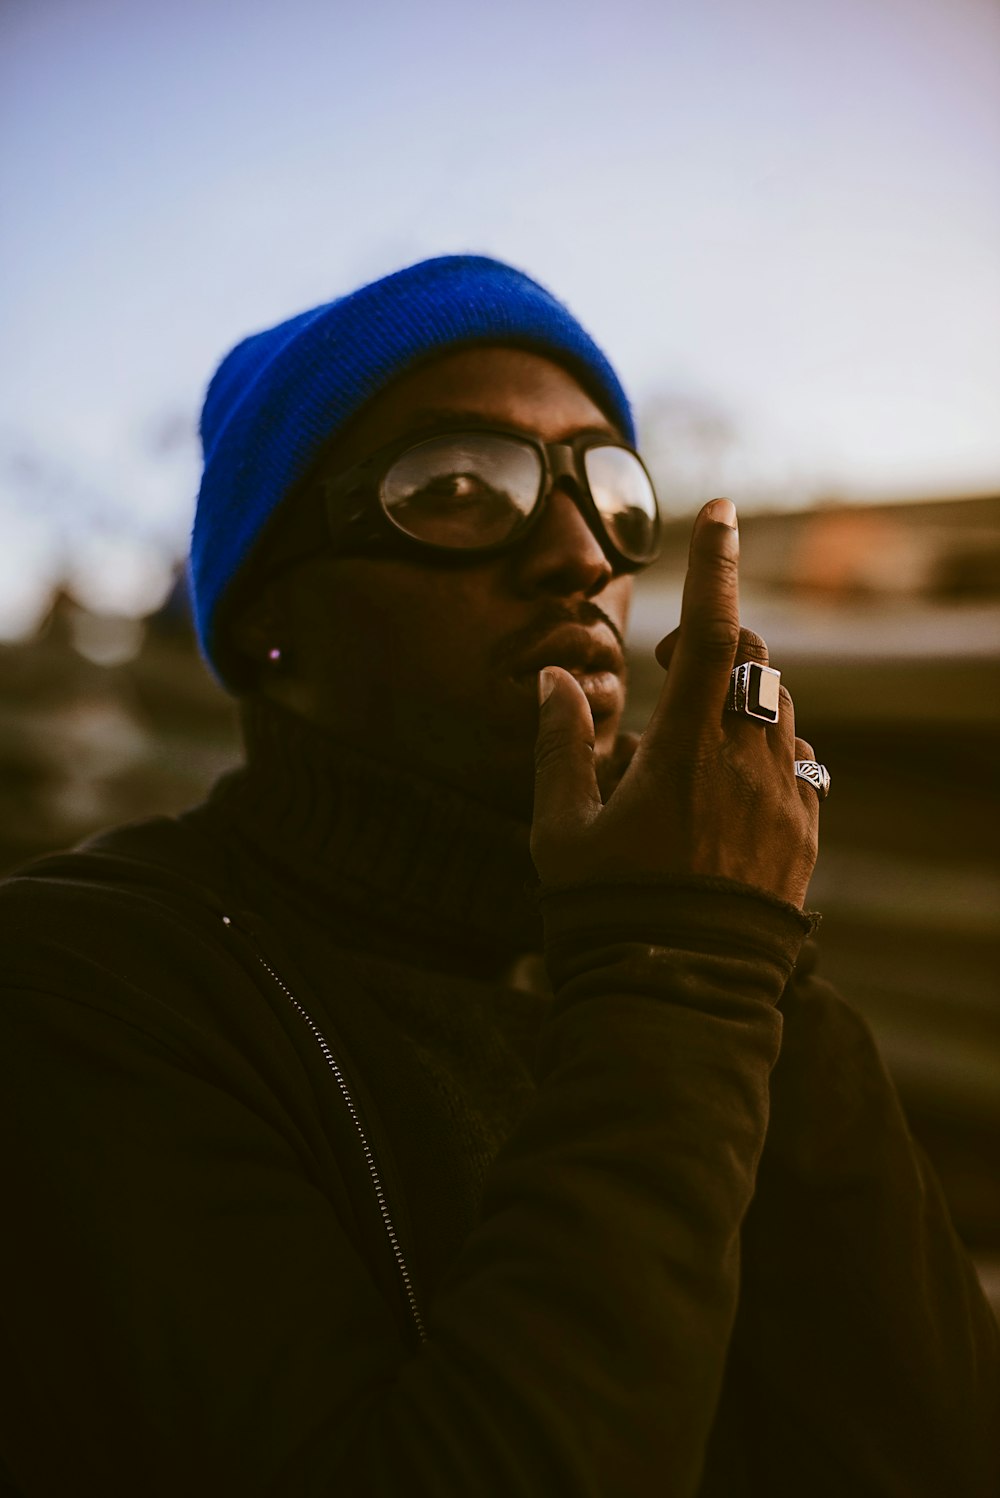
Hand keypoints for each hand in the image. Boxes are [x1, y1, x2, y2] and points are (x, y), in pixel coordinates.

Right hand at [531, 498, 818, 907]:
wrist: (679, 998)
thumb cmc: (607, 912)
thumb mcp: (560, 831)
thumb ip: (556, 744)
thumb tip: (551, 678)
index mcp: (686, 751)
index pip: (711, 632)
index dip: (716, 565)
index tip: (723, 510)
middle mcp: (749, 763)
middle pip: (754, 659)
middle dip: (714, 638)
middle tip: (664, 659)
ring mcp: (786, 799)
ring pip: (779, 707)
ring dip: (738, 697)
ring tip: (683, 745)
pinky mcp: (806, 834)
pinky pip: (798, 762)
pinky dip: (764, 749)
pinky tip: (723, 789)